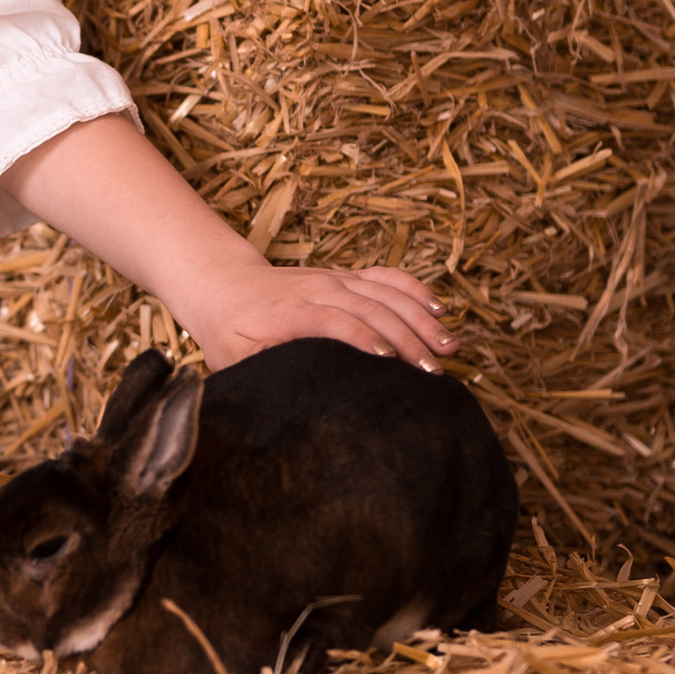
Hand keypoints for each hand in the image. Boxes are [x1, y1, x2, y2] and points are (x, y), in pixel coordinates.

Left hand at [176, 255, 452, 374]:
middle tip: (434, 371)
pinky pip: (387, 277)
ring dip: (420, 318)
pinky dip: (415, 289)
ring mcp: (336, 280)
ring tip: (449, 347)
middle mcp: (318, 289)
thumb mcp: (233, 357)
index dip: (361, 338)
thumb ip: (259, 371)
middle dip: (405, 338)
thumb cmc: (228, 330)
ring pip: (386, 293)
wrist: (225, 284)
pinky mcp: (347, 277)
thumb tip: (283, 396)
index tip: (389, 363)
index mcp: (289, 312)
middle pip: (370, 308)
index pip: (332, 320)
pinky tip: (440, 309)